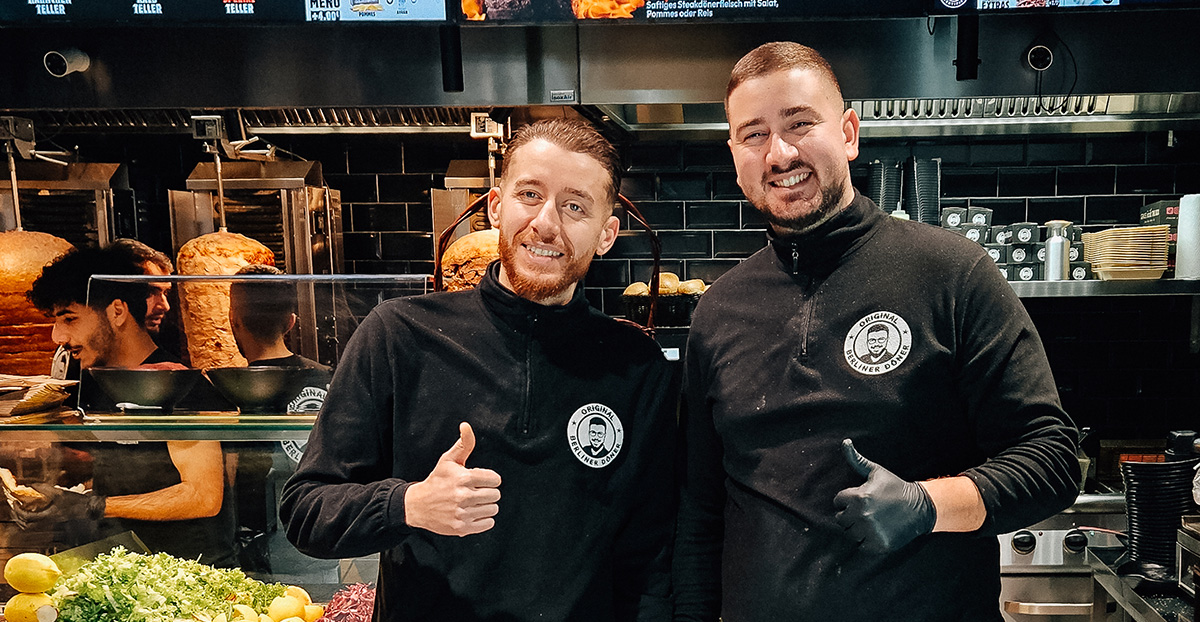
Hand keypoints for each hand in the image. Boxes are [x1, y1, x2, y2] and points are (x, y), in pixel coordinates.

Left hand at [10, 484, 105, 529]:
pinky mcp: (54, 521)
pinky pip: (38, 523)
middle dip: (18, 517)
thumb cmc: (76, 502)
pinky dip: (32, 518)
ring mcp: (51, 522)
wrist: (88, 509)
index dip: (18, 510)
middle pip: (26, 525)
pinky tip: (34, 510)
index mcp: (48, 516)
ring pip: (31, 526)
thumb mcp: (60, 493)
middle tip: (15, 507)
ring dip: (24, 519)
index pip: (27, 517)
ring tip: (22, 509)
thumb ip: (45, 488)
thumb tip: (32, 485)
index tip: (15, 502)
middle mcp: (48, 521)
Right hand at [404, 422, 501, 536]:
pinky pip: (488, 523)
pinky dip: (484, 519)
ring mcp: (462, 513)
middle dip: (488, 492)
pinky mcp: (461, 528)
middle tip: (476, 491)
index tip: (481, 480)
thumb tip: (466, 425)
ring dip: (486, 506)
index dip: (490, 479)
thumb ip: (463, 443)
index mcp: (463, 478)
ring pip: (493, 509)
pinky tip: (473, 513)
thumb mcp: (448, 460)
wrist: (417, 506)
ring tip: (473, 502)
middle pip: (496, 495)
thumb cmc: (436, 481)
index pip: (495, 479)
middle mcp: (463, 496)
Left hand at [833, 439, 935, 552]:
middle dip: (849, 515)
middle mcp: (862, 515)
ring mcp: (870, 531)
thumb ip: (857, 459)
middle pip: (841, 520)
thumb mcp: (876, 471)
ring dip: (857, 529)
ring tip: (871, 521)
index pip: (837, 501)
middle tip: (864, 511)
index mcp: (859, 497)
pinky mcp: (879, 544)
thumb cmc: (895, 487)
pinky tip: (876, 531)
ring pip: (850, 534)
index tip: (859, 499)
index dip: (846, 500)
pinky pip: (862, 546)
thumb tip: (845, 442)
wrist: (920, 507)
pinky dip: (866, 541)